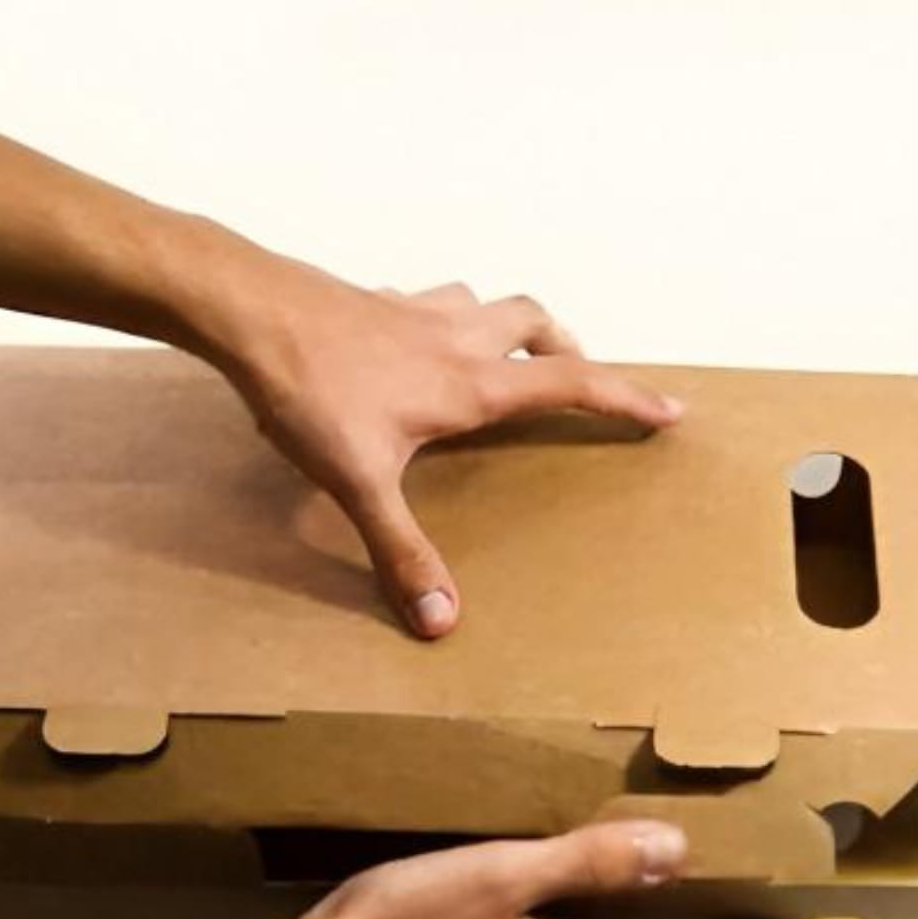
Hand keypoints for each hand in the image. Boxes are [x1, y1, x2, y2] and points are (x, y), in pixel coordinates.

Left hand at [171, 239, 684, 636]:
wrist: (248, 308)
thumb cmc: (309, 387)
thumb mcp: (359, 481)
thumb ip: (402, 550)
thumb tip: (442, 618)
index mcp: (470, 383)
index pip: (571, 385)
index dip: (626, 398)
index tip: (670, 409)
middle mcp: (456, 338)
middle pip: (537, 325)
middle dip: (569, 350)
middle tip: (579, 380)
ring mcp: (416, 311)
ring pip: (488, 302)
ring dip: (512, 325)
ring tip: (510, 357)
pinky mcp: (375, 300)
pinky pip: (432, 300)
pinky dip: (448, 317)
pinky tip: (418, 343)